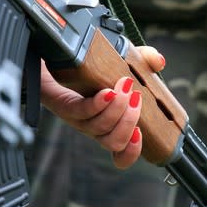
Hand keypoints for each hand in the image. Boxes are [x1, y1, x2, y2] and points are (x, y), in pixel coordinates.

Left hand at [39, 47, 165, 169]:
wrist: (48, 54)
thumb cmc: (87, 64)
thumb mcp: (121, 59)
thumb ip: (144, 59)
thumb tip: (159, 62)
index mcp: (107, 123)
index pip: (119, 152)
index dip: (131, 153)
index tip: (140, 135)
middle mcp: (91, 125)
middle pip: (114, 142)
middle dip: (130, 122)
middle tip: (136, 97)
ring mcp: (75, 118)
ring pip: (99, 129)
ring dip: (117, 109)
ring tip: (124, 86)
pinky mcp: (61, 105)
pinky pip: (81, 112)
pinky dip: (98, 104)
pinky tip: (107, 92)